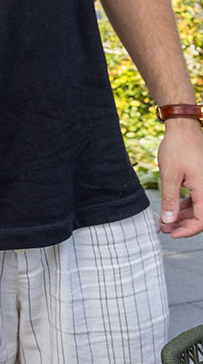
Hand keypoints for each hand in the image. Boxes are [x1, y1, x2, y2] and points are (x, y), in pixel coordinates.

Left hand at [158, 121, 202, 237]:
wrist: (183, 129)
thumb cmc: (177, 149)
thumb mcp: (169, 175)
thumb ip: (170, 199)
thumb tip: (168, 221)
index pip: (202, 220)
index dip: (188, 230)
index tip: (172, 234)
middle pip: (201, 216)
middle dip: (183, 225)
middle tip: (164, 230)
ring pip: (198, 208)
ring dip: (183, 217)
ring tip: (165, 223)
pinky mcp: (201, 181)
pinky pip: (197, 199)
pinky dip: (185, 206)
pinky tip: (172, 210)